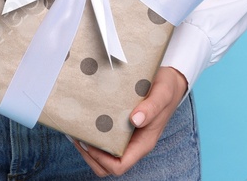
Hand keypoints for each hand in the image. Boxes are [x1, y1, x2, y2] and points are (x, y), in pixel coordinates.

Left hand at [72, 66, 188, 176]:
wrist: (170, 80)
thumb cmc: (167, 89)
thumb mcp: (162, 95)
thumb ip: (151, 108)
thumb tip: (135, 120)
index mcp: (143, 143)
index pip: (120, 165)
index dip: (103, 160)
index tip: (91, 143)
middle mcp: (133, 144)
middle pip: (108, 165)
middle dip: (90, 156)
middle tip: (78, 137)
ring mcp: (126, 136)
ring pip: (103, 155)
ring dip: (88, 147)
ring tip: (77, 130)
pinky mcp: (120, 126)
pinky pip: (104, 138)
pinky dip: (92, 133)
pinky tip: (84, 120)